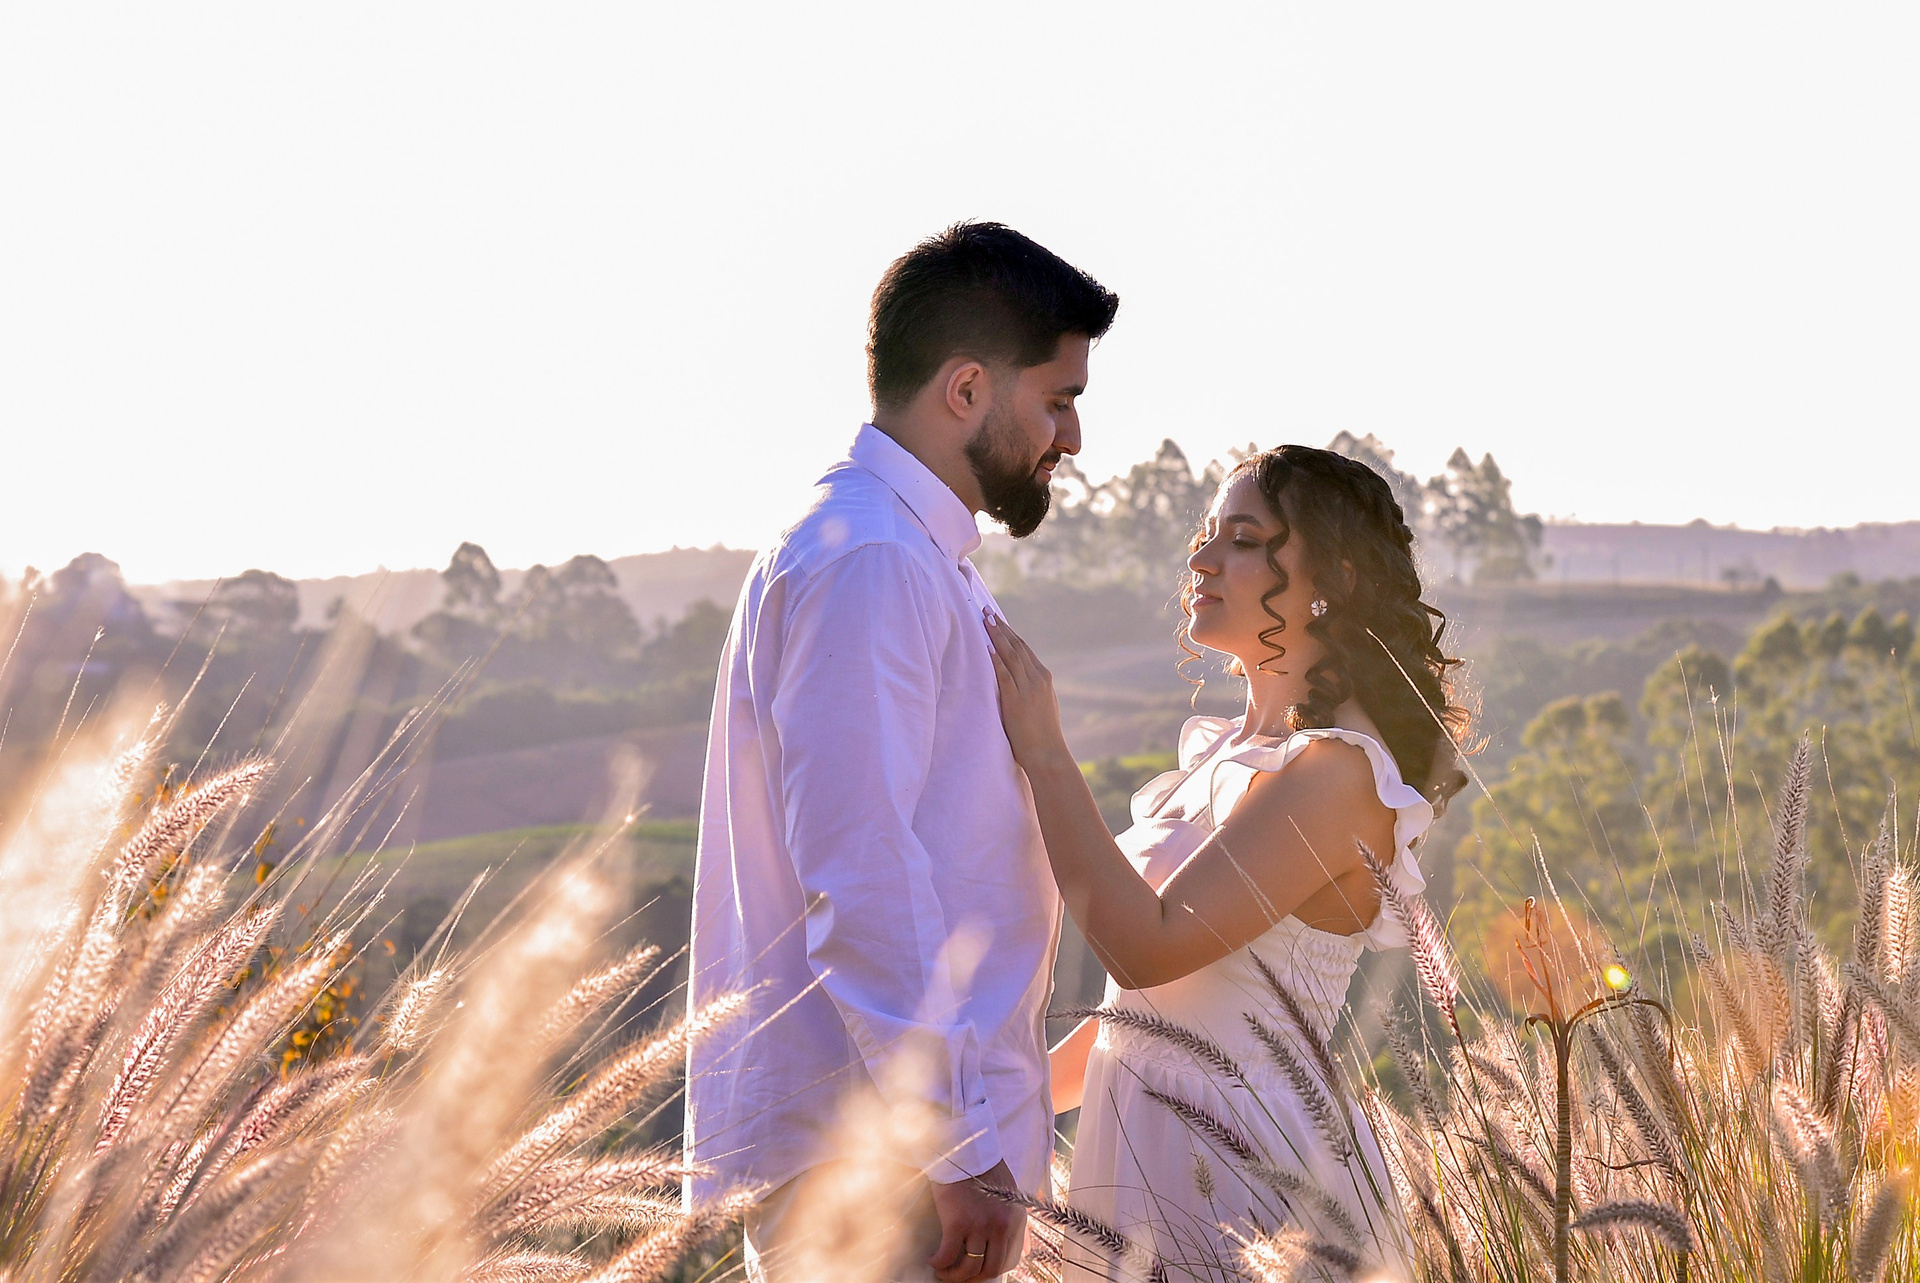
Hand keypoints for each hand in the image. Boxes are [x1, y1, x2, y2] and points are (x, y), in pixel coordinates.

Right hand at [929, 1159, 1025, 1281]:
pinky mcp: (958, 1223)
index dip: (988, 1270)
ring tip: (942, 1272)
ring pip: (968, 1267)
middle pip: (989, 1268)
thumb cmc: (983, 1168)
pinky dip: (939, 1263)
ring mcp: (980, 1226)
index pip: (1006, 1259)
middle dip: (972, 1278)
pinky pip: (947, 1255)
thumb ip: (1012, 1219)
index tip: (975, 1271)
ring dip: (953, 1275)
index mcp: (1015, 1221)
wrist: (965, 1148)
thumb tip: (1021, 1246)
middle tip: (958, 1276)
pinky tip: (932, 1260)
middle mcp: (1000, 1227)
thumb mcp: (1008, 1194)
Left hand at [984, 613, 1070, 772]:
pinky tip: (987, 647)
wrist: (1048, 754)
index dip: (1010, 633)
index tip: (998, 619)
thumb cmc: (1042, 735)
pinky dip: (996, 659)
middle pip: (1017, 646)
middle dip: (1001, 627)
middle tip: (986, 611)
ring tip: (984, 620)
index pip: (1025, 649)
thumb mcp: (1042, 706)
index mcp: (1044, 678)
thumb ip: (1033, 691)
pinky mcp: (1017, 700)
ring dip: (996, 636)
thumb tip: (1021, 683)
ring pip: (1011, 655)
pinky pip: (1005, 675)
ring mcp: (1028, 688)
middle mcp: (1038, 679)